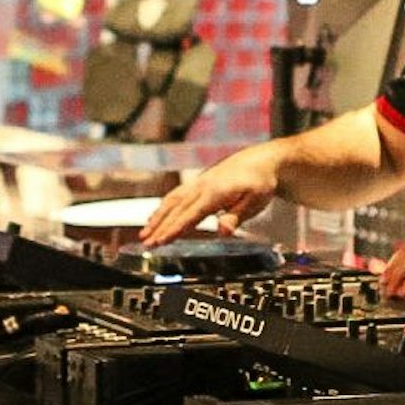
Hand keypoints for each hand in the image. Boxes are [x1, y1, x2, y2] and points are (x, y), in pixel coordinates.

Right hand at [139, 146, 277, 245]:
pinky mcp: (197, 184)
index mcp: (215, 193)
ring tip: (144, 233)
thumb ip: (236, 217)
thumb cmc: (258, 183)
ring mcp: (197, 184)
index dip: (175, 229)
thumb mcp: (255, 202)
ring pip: (172, 202)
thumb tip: (223, 231)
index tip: (161, 240)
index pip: (191, 215)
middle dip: (160, 227)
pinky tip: (155, 217)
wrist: (260, 161)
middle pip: (176, 210)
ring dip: (157, 218)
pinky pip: (175, 196)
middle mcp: (202, 187)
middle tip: (147, 243)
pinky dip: (162, 207)